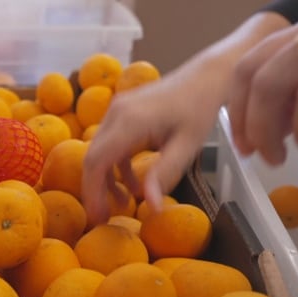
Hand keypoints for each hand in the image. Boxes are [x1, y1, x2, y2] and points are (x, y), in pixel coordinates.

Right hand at [81, 64, 224, 224]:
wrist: (205, 77)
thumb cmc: (199, 110)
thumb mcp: (187, 146)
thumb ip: (165, 174)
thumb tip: (150, 207)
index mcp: (129, 121)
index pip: (97, 161)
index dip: (92, 192)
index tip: (97, 217)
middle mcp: (116, 113)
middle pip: (92, 158)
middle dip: (95, 190)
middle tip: (103, 219)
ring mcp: (117, 111)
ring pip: (98, 152)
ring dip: (106, 180)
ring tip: (122, 205)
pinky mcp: (123, 113)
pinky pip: (110, 144)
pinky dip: (117, 167)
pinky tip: (132, 184)